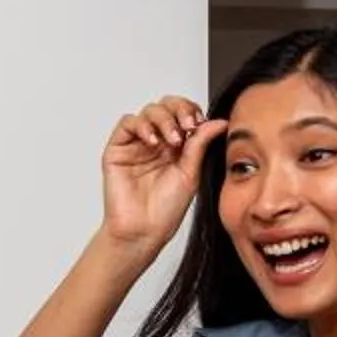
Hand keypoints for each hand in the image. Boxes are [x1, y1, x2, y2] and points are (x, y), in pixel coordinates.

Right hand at [100, 97, 227, 256]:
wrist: (144, 230)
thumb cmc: (165, 210)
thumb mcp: (191, 173)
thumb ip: (200, 145)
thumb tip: (219, 121)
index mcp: (176, 146)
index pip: (183, 114)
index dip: (191, 111)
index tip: (200, 123)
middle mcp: (156, 142)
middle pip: (166, 106)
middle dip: (179, 110)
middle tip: (188, 126)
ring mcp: (136, 144)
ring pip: (148, 111)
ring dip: (163, 119)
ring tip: (171, 140)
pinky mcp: (118, 149)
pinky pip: (127, 123)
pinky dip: (141, 126)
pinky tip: (152, 141)